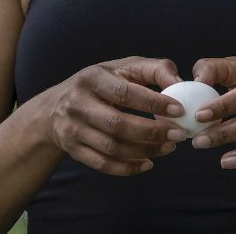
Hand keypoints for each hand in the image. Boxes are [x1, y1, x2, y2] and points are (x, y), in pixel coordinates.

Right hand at [41, 56, 187, 175]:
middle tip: (178, 134)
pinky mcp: (73, 150)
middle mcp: (78, 103)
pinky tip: (148, 163)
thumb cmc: (101, 84)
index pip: (125, 93)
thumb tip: (181, 84)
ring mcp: (73, 129)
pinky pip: (103, 164)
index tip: (179, 110)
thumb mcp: (123, 68)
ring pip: (112, 147)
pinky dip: (128, 168)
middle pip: (118, 124)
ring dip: (145, 151)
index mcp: (92, 78)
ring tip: (169, 147)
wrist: (54, 108)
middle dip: (152, 132)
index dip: (153, 102)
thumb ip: (155, 70)